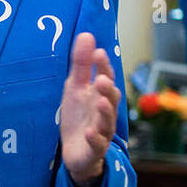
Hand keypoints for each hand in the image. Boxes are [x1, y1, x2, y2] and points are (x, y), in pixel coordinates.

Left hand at [60, 32, 120, 184]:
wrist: (76, 151)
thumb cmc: (79, 116)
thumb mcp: (75, 87)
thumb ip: (81, 64)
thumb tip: (86, 34)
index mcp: (100, 95)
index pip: (105, 78)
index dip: (103, 67)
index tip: (98, 53)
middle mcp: (104, 112)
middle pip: (111, 99)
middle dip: (107, 89)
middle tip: (102, 79)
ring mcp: (101, 131)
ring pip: (107, 122)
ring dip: (105, 112)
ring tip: (100, 101)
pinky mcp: (93, 149)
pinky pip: (97, 144)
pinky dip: (94, 138)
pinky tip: (89, 131)